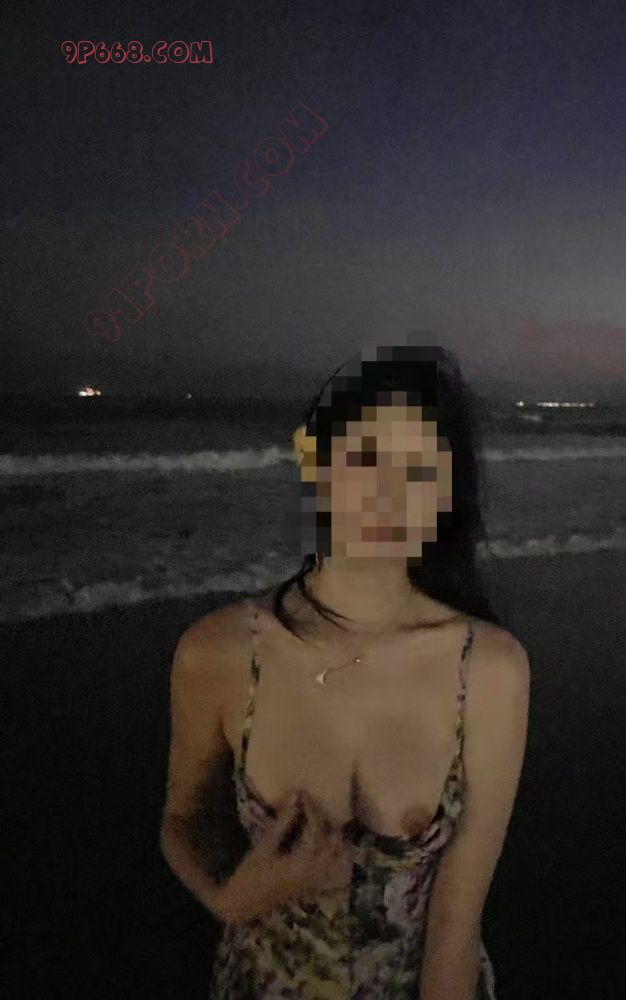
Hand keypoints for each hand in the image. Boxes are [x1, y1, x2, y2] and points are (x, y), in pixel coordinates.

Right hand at [217, 788, 354, 923]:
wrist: (244, 904)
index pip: (316, 828)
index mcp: (303, 861)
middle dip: (325, 820)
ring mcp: (317, 881)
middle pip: (333, 841)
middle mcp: (315, 871)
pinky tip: (330, 847)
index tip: (302, 793)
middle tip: (312, 805)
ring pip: (340, 857)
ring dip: (336, 838)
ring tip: (323, 822)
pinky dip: (339, 858)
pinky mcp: (315, 886)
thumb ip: (283, 822)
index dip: (311, 808)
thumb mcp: (265, 846)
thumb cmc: (251, 874)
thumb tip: (295, 796)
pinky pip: (336, 872)